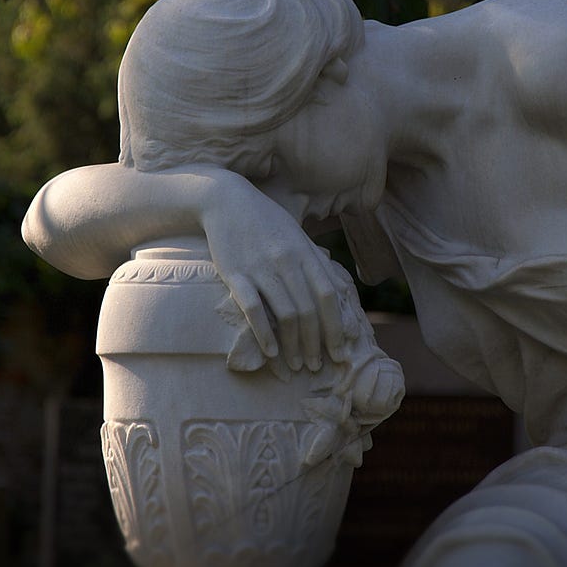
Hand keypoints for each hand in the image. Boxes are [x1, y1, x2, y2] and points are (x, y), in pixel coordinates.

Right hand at [202, 173, 346, 370]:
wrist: (225, 200)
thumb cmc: (265, 220)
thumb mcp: (297, 235)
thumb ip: (317, 263)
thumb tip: (339, 293)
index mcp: (305, 253)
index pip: (328, 297)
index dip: (336, 327)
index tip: (340, 352)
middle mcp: (287, 262)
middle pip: (309, 311)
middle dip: (315, 344)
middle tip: (316, 366)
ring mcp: (261, 269)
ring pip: (285, 314)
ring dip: (293, 346)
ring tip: (296, 366)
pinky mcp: (236, 274)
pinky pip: (254, 310)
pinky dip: (265, 334)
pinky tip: (271, 353)